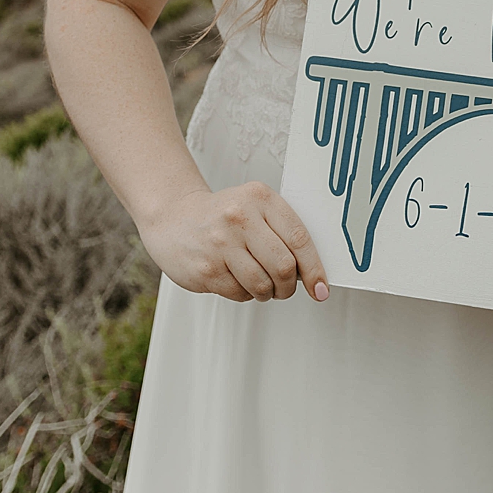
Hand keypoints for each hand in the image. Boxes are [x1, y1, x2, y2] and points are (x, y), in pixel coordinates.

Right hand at [140, 181, 329, 302]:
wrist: (172, 219)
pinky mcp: (206, 269)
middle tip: (285, 288)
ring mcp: (220, 243)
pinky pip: (240, 294)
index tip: (321, 288)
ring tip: (260, 283)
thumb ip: (283, 231)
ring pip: (263, 285)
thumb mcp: (254, 207)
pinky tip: (236, 278)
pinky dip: (245, 294)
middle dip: (289, 286)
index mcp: (260, 197)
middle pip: (284, 266)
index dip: (314, 268)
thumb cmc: (222, 216)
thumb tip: (312, 272)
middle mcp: (240, 217)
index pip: (299, 238)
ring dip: (267, 292)